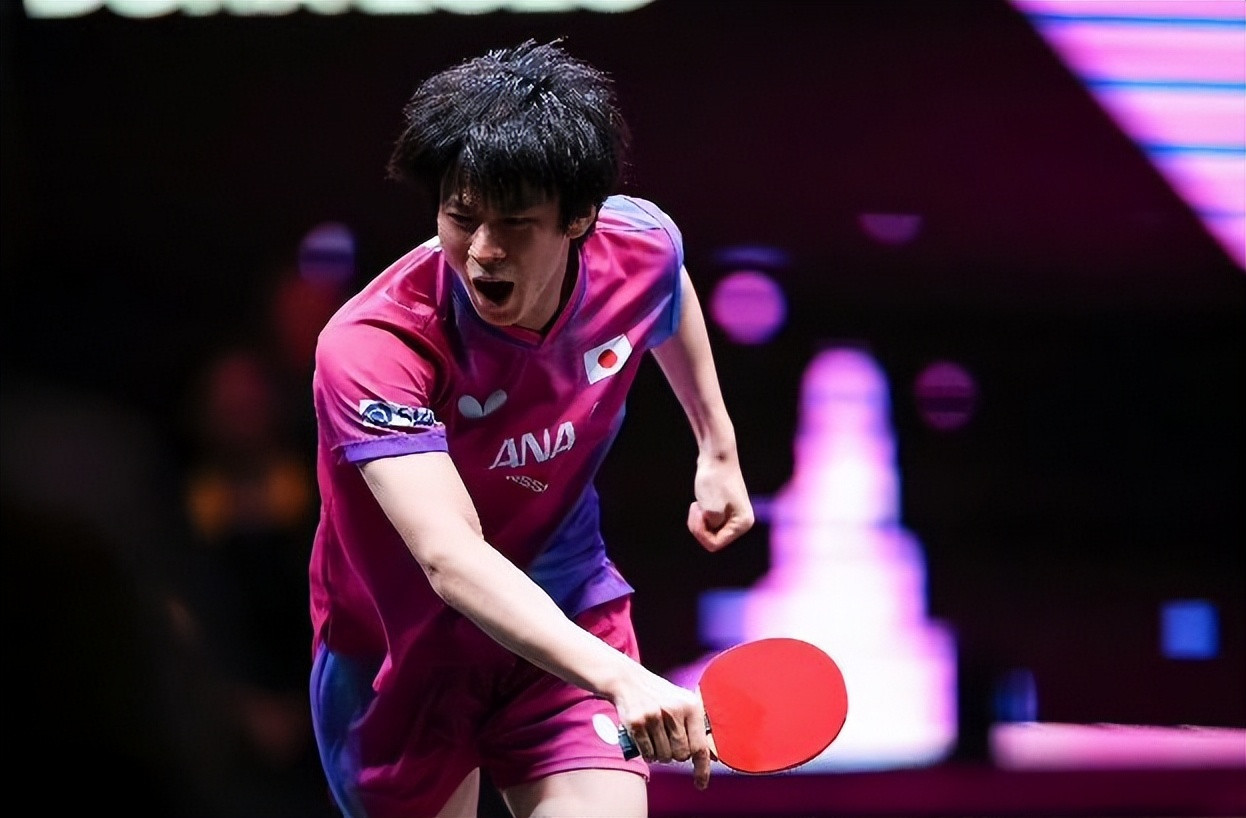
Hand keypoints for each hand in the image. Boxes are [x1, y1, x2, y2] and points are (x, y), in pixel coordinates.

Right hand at [615, 669, 714, 789]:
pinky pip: (647, 754)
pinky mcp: (637, 723)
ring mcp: (654, 716)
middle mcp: (674, 711)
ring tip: (655, 737)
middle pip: (682, 755)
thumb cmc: (659, 696)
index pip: (700, 747)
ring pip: (664, 757)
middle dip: (676, 754)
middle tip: (668, 742)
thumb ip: (696, 726)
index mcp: (691, 706)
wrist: (629, 681)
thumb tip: (710, 756)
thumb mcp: (682, 703)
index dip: (702, 769)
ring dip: (660, 754)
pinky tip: (645, 739)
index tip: (701, 784)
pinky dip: (647, 753)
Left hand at [687, 453, 753, 551]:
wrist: (716, 456)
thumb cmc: (714, 480)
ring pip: (709, 531)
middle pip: (712, 539)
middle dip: (699, 527)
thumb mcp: (710, 509)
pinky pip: (708, 522)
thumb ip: (711, 527)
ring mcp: (733, 515)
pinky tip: (698, 503)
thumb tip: (712, 528)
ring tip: (696, 505)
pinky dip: (699, 515)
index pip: (715, 544)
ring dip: (698, 521)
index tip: (699, 513)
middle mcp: (741, 522)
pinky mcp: (724, 508)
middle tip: (695, 508)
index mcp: (743, 524)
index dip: (701, 533)